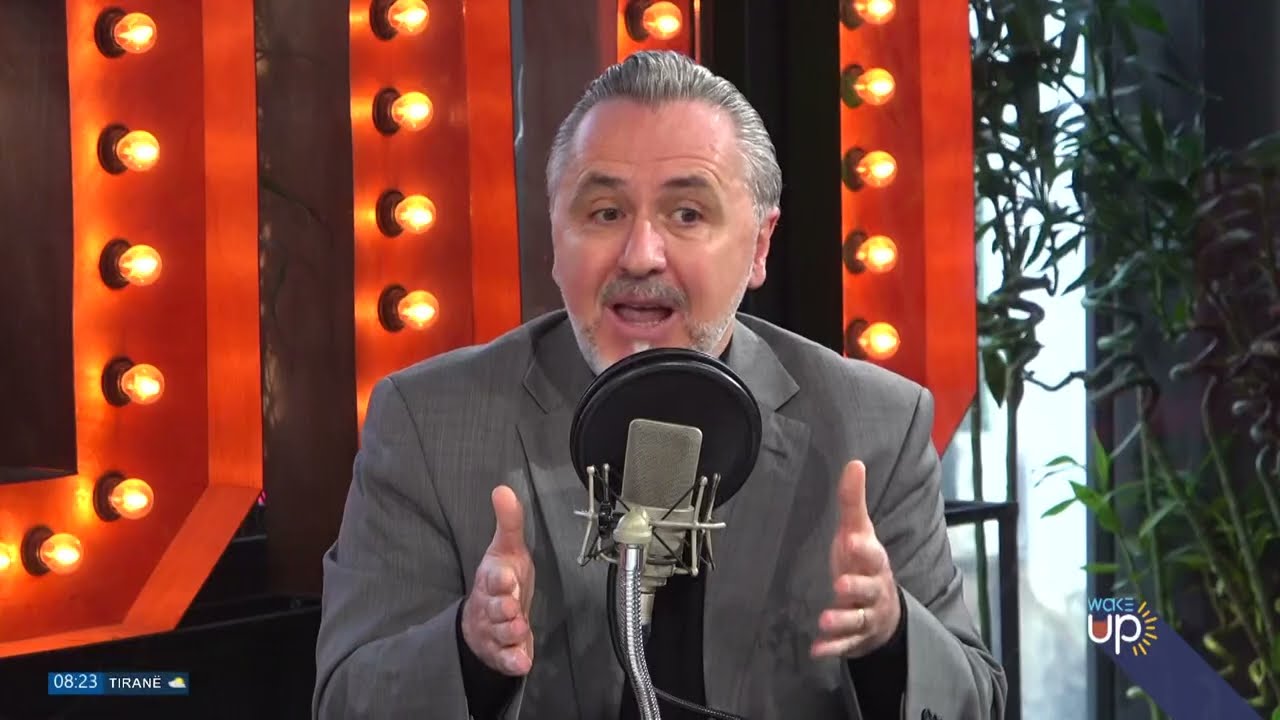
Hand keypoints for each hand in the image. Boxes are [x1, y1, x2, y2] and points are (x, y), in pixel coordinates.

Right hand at [461, 485, 535, 675]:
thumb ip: (509, 522)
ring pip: (501, 634)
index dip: (499, 578)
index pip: (493, 578)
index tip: (506, 576)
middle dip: (504, 608)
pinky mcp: (503, 652)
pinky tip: (522, 661)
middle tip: (513, 607)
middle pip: (496, 608)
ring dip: (510, 632)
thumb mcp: (507, 549)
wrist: (487, 619)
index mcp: (493, 580)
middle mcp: (492, 606)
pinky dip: (514, 661)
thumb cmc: (501, 581)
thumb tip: (503, 489)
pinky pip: (507, 659)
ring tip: (520, 629)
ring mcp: (496, 631)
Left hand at [811, 460, 900, 658]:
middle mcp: (874, 590)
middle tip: (840, 584)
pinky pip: (845, 644)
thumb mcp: (858, 532)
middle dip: (856, 586)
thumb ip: (852, 502)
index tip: (851, 540)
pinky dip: (832, 647)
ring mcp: (866, 615)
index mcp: (873, 562)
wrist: (884, 609)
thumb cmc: (863, 563)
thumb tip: (854, 463)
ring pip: (856, 619)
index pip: (873, 554)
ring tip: (824, 620)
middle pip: (869, 588)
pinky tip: (816, 650)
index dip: (863, 548)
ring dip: (841, 620)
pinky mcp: (856, 638)